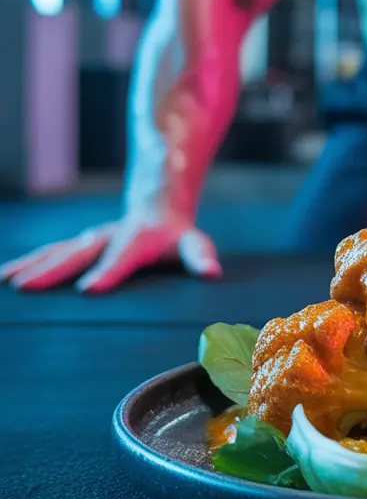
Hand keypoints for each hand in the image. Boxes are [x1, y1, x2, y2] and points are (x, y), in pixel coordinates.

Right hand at [0, 207, 221, 292]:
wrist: (156, 207)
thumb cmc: (176, 237)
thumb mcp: (193, 244)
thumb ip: (200, 257)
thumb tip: (213, 272)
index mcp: (138, 240)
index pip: (122, 258)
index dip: (107, 273)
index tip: (88, 290)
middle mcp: (107, 237)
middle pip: (79, 254)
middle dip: (53, 270)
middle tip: (26, 288)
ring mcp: (89, 239)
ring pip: (57, 252)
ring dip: (31, 266)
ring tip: (8, 282)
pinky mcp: (76, 244)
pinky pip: (47, 253)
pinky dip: (26, 263)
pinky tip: (4, 277)